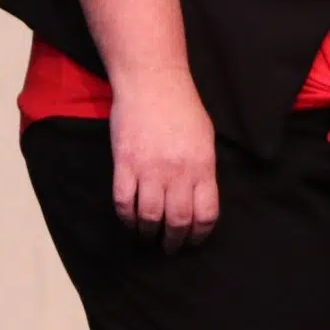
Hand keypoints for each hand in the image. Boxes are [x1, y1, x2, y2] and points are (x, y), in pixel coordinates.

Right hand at [108, 70, 220, 250]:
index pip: (206, 214)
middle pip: (177, 222)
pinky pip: (124, 202)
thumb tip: (200, 198)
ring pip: (149, 217)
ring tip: (147, 237)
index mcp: (203, 166)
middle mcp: (178, 172)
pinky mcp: (124, 164)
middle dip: (173, 242)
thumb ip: (204, 169)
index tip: (193, 241)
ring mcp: (150, 169)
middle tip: (169, 248)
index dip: (199, 234)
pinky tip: (130, 220)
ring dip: (148, 233)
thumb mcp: (205, 138)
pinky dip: (126, 218)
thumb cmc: (182, 107)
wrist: (152, 82)